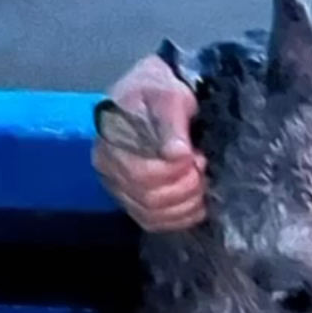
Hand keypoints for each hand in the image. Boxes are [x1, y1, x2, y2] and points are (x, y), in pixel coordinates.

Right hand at [92, 54, 206, 230]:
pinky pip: (153, 221)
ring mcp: (120, 186)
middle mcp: (109, 169)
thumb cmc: (159, 91)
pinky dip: (179, 218)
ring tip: (202, 182)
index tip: (196, 155)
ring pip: (151, 214)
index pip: (140, 174)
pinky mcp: (133, 198)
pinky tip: (197, 204)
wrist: (154, 93)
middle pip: (148, 198)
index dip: (173, 172)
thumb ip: (171, 123)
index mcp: (110, 143)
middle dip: (184, 188)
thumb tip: (177, 153)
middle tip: (202, 167)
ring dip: (185, 205)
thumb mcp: (168, 96)